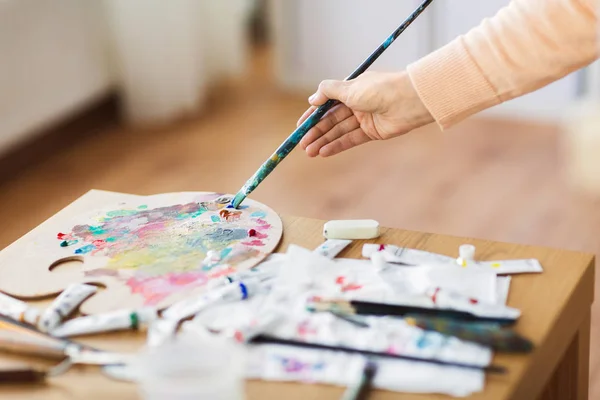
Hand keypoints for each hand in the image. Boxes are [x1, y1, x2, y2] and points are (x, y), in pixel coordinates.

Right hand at [297, 71, 433, 156]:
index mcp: (350, 90)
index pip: (326, 104)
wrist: (409, 101)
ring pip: (339, 131)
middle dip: (316, 132)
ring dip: (323, 141)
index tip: (299, 127)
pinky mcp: (372, 132)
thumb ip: (328, 92)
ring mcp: (364, 119)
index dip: (312, 115)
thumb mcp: (349, 87)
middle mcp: (356, 104)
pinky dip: (337, 146)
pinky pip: (350, 140)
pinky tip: (324, 152)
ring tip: (309, 152)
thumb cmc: (380, 90)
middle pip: (331, 120)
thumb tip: (312, 99)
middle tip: (302, 144)